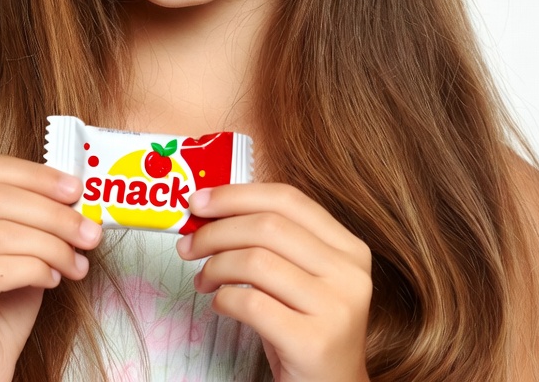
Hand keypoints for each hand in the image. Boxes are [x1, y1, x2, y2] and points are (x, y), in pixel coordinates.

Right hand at [0, 155, 100, 381]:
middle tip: (89, 232)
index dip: (36, 174)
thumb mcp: (20, 249)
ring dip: (52, 245)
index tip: (76, 188)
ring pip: (0, 232)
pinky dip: (35, 270)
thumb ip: (35, 217)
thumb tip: (78, 192)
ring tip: (77, 264)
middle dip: (53, 212)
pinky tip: (53, 280)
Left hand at [176, 183, 371, 381]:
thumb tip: (208, 211)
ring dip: (215, 266)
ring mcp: (336, 308)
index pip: (287, 199)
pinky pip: (252, 304)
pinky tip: (220, 304)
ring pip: (256, 261)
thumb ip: (270, 242)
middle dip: (216, 230)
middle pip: (267, 226)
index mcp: (348, 247)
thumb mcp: (301, 277)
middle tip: (188, 243)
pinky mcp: (314, 342)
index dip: (237, 195)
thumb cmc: (306, 329)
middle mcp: (349, 273)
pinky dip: (224, 299)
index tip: (199, 200)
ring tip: (203, 279)